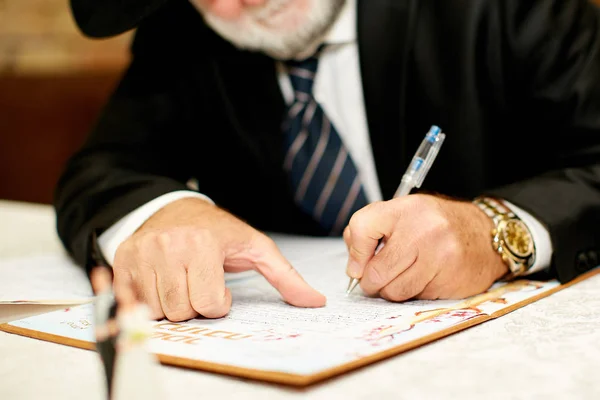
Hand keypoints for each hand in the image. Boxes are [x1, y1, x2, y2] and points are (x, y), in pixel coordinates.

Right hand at [112, 198, 325, 320]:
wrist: (177, 209)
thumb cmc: (219, 232)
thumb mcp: (255, 248)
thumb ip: (286, 276)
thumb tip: (316, 302)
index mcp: (202, 243)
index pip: (210, 305)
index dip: (219, 302)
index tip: (219, 284)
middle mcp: (168, 246)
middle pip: (183, 311)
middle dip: (195, 304)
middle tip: (199, 281)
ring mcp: (142, 253)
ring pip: (158, 311)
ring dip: (173, 304)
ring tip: (181, 279)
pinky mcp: (123, 260)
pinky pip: (134, 302)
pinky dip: (150, 300)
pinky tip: (161, 281)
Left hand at [343, 194, 508, 300]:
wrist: (485, 235)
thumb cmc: (435, 226)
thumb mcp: (403, 215)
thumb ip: (370, 232)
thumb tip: (353, 266)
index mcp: (405, 209)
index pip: (362, 227)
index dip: (355, 252)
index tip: (358, 264)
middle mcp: (422, 230)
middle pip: (375, 271)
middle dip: (370, 282)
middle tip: (375, 280)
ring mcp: (439, 256)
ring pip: (393, 291)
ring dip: (390, 291)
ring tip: (400, 278)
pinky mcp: (450, 279)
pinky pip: (415, 297)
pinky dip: (413, 294)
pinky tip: (423, 279)